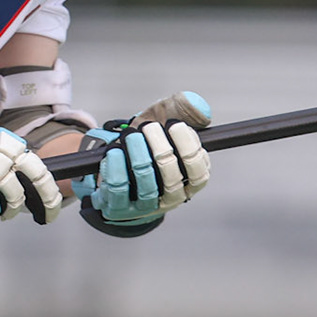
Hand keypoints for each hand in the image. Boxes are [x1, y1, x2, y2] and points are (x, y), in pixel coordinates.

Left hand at [77, 91, 211, 236]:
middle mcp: (173, 197)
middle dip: (161, 149)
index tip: (174, 125)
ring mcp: (147, 206)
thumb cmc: (146, 139)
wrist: (114, 157)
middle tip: (149, 127)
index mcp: (191, 180)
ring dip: (139, 156)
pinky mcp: (121, 208)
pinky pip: (120, 191)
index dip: (188, 147)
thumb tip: (202, 112)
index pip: (199, 171)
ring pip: (147, 185)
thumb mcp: (164, 117)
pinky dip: (117, 168)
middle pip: (173, 178)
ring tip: (131, 135)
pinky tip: (115, 151)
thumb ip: (184, 108)